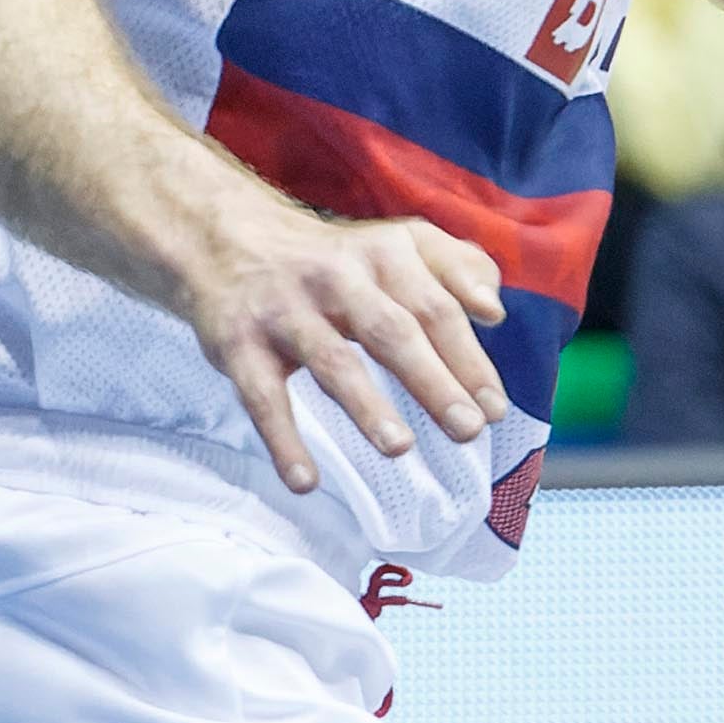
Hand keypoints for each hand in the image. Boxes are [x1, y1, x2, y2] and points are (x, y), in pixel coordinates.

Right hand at [183, 204, 512, 494]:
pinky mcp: (238, 344)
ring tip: (400, 448)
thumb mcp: (400, 244)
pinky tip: (306, 481)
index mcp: (385, 253)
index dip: (468, 358)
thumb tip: (493, 310)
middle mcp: (337, 277)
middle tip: (467, 429)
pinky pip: (262, 396)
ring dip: (366, 406)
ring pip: (331, 360)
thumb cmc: (339, 261)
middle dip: (433, 382)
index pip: (436, 308)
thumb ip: (458, 268)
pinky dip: (282, 439)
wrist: (228, 241)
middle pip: (391, 331)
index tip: (495, 408)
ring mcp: (285, 311)